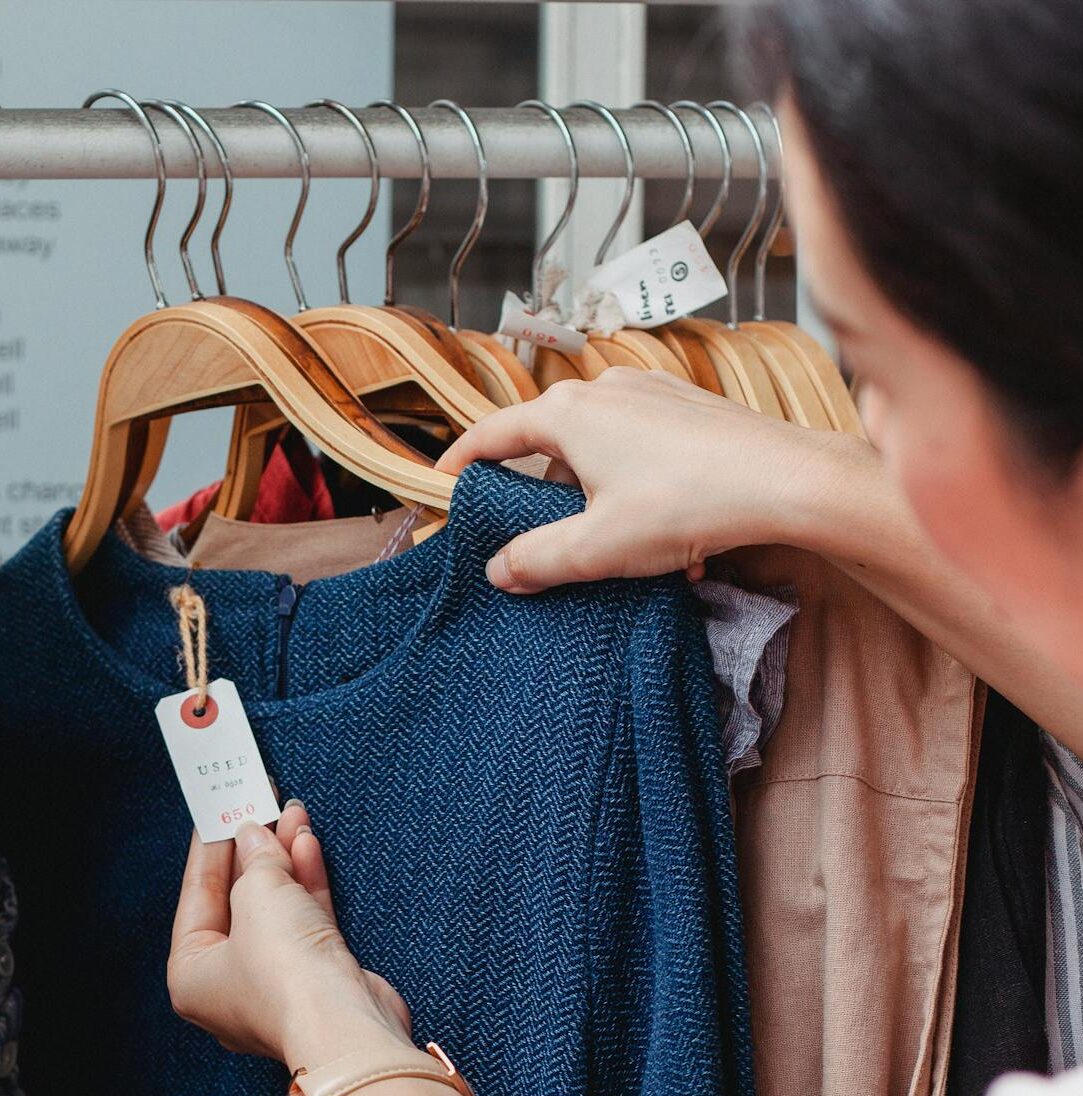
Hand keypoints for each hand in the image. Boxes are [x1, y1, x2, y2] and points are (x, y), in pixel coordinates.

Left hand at [168, 800, 413, 1070]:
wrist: (346, 1028)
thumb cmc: (285, 976)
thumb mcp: (257, 897)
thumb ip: (255, 861)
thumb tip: (255, 837)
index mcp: (192, 975)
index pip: (196, 897)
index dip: (209, 850)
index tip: (218, 812)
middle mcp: (229, 984)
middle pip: (236, 902)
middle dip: (251, 852)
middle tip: (258, 807)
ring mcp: (275, 983)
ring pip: (275, 909)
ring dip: (283, 861)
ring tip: (291, 815)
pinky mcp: (317, 979)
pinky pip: (305, 921)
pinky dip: (306, 884)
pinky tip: (308, 845)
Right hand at [436, 367, 861, 592]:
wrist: (787, 481)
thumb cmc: (687, 503)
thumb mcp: (595, 547)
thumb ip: (536, 559)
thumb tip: (498, 570)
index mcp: (568, 414)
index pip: (494, 433)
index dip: (462, 461)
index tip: (444, 482)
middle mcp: (606, 389)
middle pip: (548, 442)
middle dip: (541, 492)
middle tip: (537, 535)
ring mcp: (652, 393)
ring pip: (598, 448)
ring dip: (596, 497)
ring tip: (616, 547)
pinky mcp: (690, 408)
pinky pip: (640, 448)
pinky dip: (636, 487)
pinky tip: (664, 531)